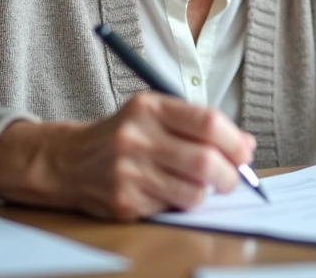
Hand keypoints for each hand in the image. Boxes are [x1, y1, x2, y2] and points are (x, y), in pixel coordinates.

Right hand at [0, 92, 255, 219]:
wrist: (69, 160)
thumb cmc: (124, 134)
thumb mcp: (155, 113)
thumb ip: (199, 125)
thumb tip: (246, 146)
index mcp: (149, 107)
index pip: (207, 122)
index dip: (235, 141)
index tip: (245, 152)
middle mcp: (137, 137)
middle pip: (205, 161)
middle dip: (229, 175)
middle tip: (232, 178)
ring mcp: (128, 172)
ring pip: (193, 192)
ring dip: (207, 193)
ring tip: (200, 185)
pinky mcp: (124, 202)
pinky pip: (171, 208)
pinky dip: (180, 203)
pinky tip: (169, 191)